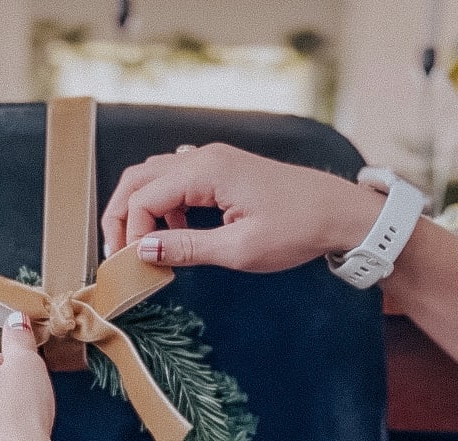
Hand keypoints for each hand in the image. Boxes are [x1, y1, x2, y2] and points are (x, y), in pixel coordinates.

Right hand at [101, 143, 383, 272]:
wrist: (338, 213)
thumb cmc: (296, 229)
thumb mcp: (238, 249)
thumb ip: (186, 249)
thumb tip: (142, 251)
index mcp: (206, 171)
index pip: (143, 198)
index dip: (128, 234)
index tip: (130, 267)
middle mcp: (204, 157)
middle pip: (138, 179)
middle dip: (121, 216)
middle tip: (118, 254)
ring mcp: (212, 160)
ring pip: (153, 178)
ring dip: (142, 212)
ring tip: (148, 250)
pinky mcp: (221, 171)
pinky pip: (176, 183)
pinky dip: (164, 208)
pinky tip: (177, 236)